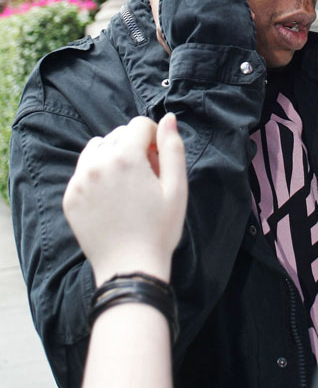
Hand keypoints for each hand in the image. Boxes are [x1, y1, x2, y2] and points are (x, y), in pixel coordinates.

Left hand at [63, 114, 187, 285]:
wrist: (130, 268)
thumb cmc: (159, 229)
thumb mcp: (177, 188)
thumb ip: (173, 148)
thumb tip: (169, 118)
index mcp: (126, 157)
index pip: (139, 124)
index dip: (154, 137)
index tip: (159, 159)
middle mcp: (98, 163)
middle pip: (118, 135)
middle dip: (135, 147)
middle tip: (147, 176)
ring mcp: (80, 181)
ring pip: (98, 149)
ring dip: (114, 157)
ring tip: (127, 184)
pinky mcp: (70, 197)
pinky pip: (83, 171)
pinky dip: (97, 175)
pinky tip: (111, 198)